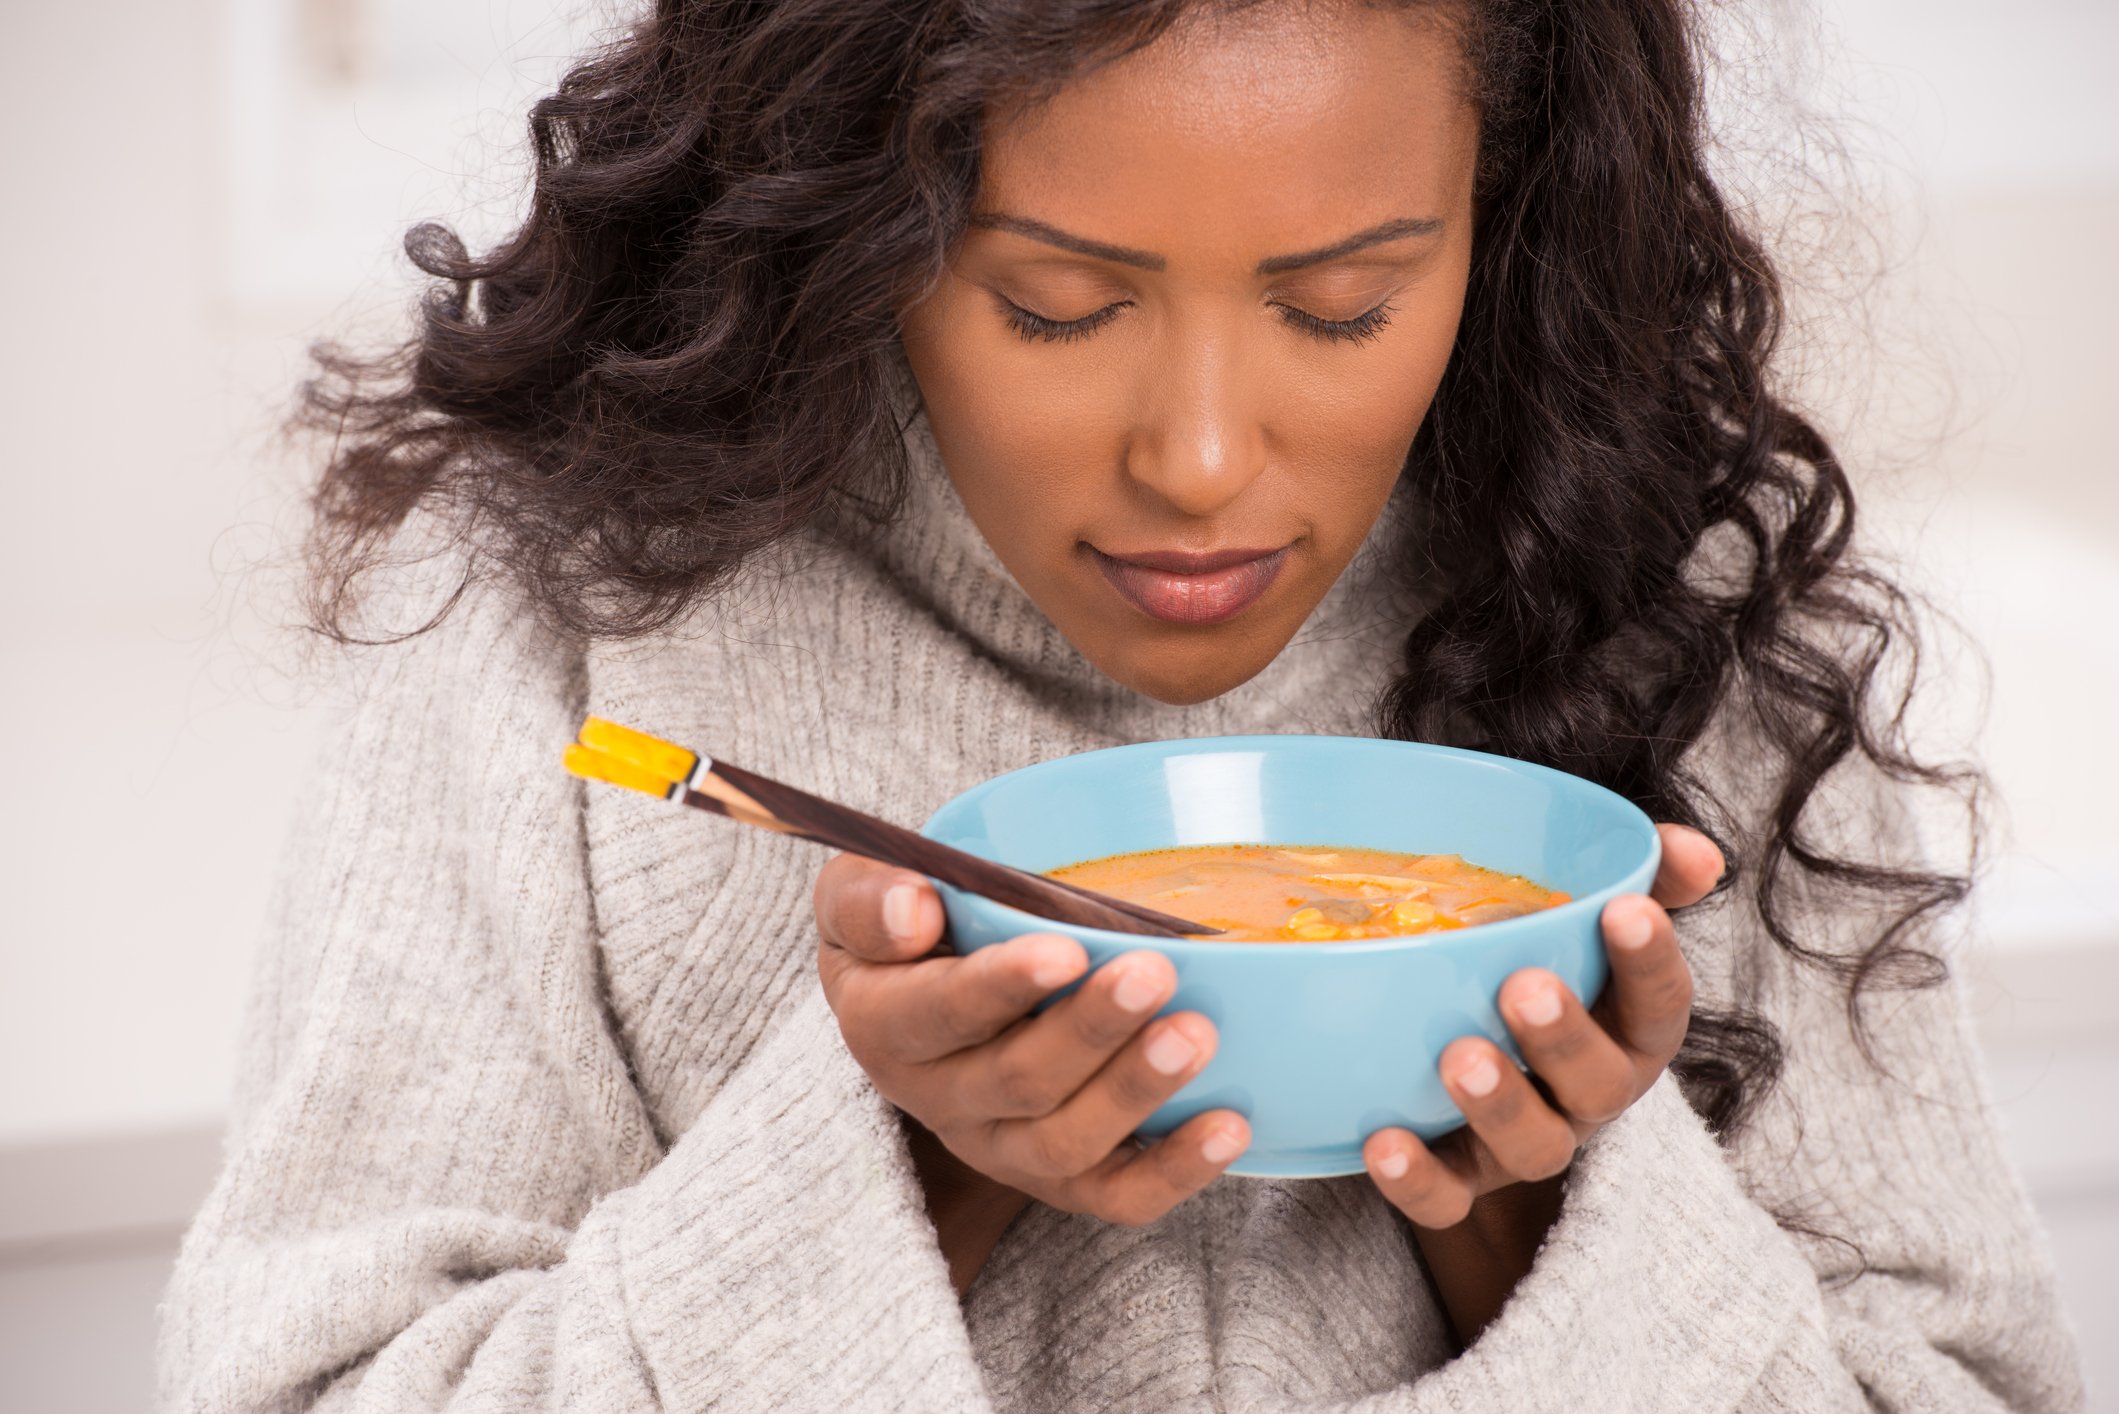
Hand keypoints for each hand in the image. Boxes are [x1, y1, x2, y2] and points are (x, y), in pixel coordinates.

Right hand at [814, 854, 1251, 1259]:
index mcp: (887, 1025)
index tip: (1062, 952)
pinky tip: (1230, 1125)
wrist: (928, 998)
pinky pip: (1116, 1197)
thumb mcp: (860, 898)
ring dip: (1135, 1093)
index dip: (1000, 988)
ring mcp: (1005, 1148)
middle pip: (1016, 1082)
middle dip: (1090, 1031)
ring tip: (1196, 1036)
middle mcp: (942, 1101)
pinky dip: (1176, 1170)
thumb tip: (913, 909)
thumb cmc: (908, 928)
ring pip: (1066, 1145)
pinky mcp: (1063, 1179)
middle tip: (1152, 975)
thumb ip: (869, 898)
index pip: (937, 1014)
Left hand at [1364, 824, 1720, 1336]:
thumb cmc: (1541, 967)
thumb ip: (1639, 875)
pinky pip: (1445, 1200)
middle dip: (1565, 1038)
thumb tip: (1695, 851)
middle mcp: (1589, 1095)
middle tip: (1524, 989)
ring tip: (1458, 1058)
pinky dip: (1416, 1180)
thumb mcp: (1583, 917)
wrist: (1470, 1057)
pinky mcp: (1458, 1180)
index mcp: (1627, 1029)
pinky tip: (1380, 1140)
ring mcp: (1525, 1143)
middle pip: (1599, 1085)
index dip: (1650, 961)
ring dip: (1499, 1107)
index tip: (1625, 909)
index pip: (1661, 1003)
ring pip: (1533, 1146)